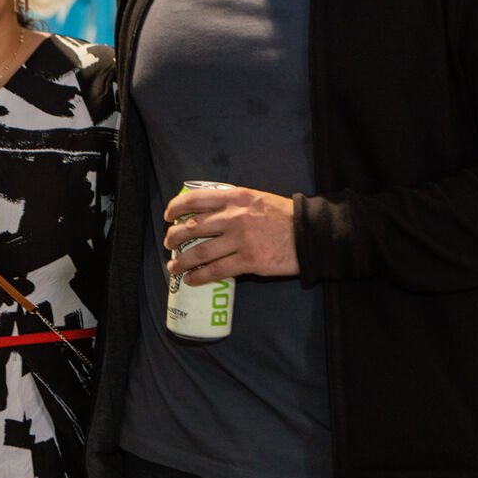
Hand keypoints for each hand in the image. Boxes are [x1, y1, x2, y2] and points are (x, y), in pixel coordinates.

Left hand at [164, 184, 297, 280]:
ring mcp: (240, 240)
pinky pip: (217, 270)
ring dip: (182, 261)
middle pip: (193, 227)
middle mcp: (234, 217)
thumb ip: (232, 202)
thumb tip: (206, 210)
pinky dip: (200, 276)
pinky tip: (191, 279)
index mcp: (235, 198)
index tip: (168, 216)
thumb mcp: (256, 197)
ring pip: (201, 251)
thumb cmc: (282, 215)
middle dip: (175, 237)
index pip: (196, 199)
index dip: (176, 208)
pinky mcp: (248, 261)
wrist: (310, 233)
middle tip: (169, 244)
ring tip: (173, 267)